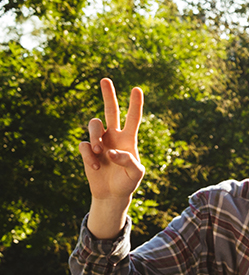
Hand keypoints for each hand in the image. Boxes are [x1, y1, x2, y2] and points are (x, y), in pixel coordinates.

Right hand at [78, 79, 144, 202]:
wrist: (112, 194)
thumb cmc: (128, 182)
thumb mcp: (135, 174)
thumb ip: (128, 161)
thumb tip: (111, 151)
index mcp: (129, 139)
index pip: (133, 118)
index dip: (135, 104)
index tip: (137, 89)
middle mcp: (114, 136)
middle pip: (110, 110)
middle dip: (108, 95)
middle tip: (105, 79)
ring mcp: (100, 142)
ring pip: (94, 125)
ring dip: (95, 135)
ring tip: (99, 151)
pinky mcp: (88, 151)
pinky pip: (84, 145)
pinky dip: (89, 156)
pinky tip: (95, 167)